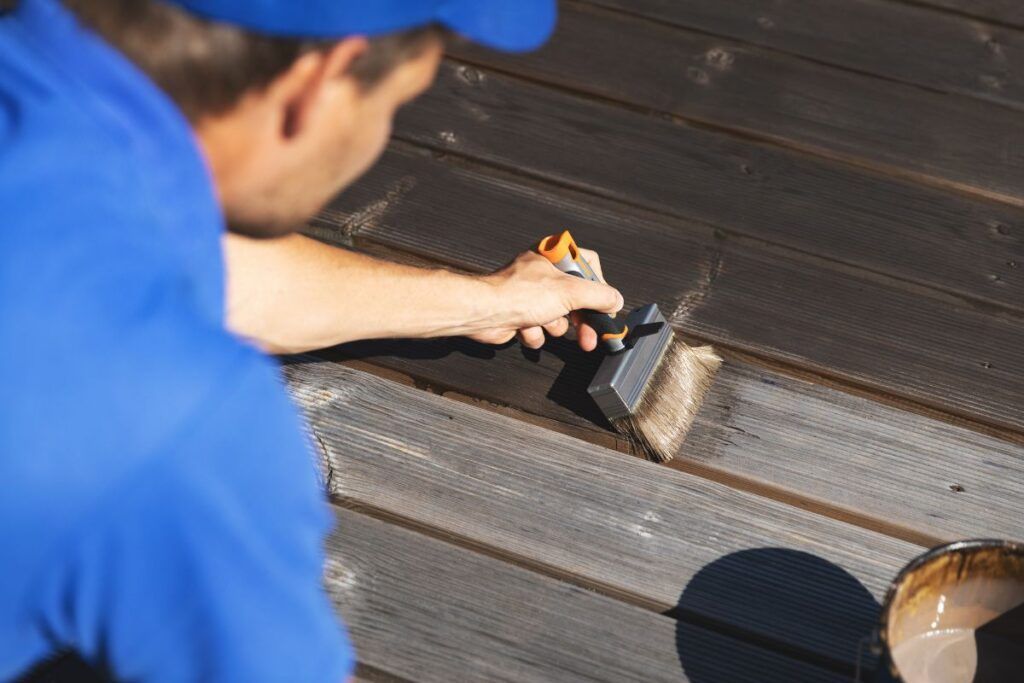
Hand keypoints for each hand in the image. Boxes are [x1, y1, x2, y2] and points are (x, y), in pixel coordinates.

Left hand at [470, 249, 623, 350]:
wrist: (483, 313)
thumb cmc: (518, 295)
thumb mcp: (570, 292)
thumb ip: (599, 296)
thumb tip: (615, 301)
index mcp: (553, 256)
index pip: (588, 265)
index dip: (599, 286)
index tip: (605, 304)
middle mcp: (542, 273)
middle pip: (575, 298)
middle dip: (580, 320)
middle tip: (590, 336)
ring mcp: (530, 295)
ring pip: (558, 318)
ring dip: (552, 326)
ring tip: (541, 321)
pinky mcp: (519, 314)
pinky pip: (539, 330)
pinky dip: (534, 333)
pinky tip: (525, 328)